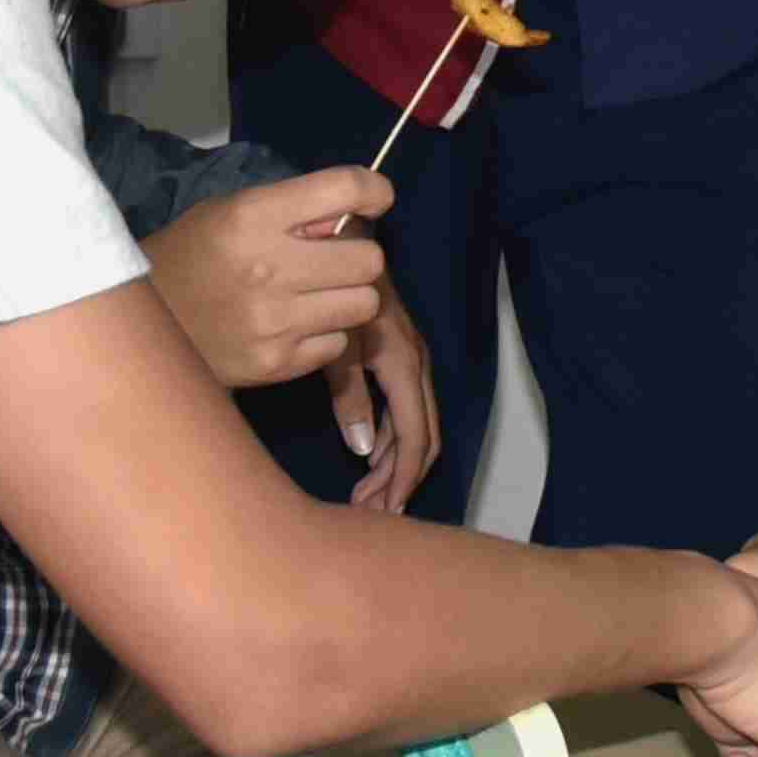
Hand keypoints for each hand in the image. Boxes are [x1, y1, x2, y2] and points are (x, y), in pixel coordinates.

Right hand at [152, 170, 391, 391]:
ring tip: (315, 295)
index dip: (373, 191)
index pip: (343, 189)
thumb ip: (291, 209)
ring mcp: (274, 321)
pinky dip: (326, 335)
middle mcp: (267, 267)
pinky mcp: (277, 363)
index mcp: (252, 216)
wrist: (143, 327)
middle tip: (334, 260)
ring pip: (364, 304)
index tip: (374, 200)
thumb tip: (354, 214)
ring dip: (348, 297)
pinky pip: (339, 344)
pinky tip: (295, 327)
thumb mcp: (230, 212)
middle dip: (359, 256)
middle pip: (369, 258)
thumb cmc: (193, 256)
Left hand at [337, 293, 437, 513]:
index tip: (387, 511)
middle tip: (373, 512)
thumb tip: (364, 450)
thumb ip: (349, 398)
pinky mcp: (399, 356)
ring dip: (397, 462)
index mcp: (403, 365)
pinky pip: (407, 407)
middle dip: (402, 478)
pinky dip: (394, 438)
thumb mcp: (336, 349)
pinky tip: (373, 457)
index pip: (416, 436)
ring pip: (417, 424)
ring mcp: (410, 360)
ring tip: (368, 495)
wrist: (341, 245)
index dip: (404, 478)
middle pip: (424, 436)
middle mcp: (416, 365)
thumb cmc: (333, 295)